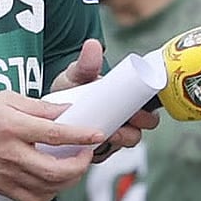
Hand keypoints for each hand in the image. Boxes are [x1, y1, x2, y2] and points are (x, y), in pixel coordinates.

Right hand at [0, 91, 104, 200]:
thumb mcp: (6, 98)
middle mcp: (11, 152)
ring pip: (47, 187)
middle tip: (86, 154)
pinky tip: (53, 183)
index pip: (55, 134)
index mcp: (13, 126)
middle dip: (80, 165)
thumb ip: (38, 106)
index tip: (96, 134)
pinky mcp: (2, 186)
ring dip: (68, 180)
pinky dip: (49, 194)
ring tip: (73, 167)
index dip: (81, 136)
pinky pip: (32, 199)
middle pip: (55, 169)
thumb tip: (65, 111)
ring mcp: (6, 172)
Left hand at [49, 38, 160, 163]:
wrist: (53, 97)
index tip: (137, 114)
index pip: (147, 116)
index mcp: (125, 105)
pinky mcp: (92, 148)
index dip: (146, 118)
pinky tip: (90, 147)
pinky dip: (98, 152)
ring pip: (118, 147)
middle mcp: (120, 123)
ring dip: (113, 144)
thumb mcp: (79, 73)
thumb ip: (87, 62)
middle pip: (135, 135)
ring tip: (104, 135)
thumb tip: (94, 45)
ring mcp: (107, 137)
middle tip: (120, 126)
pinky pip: (100, 155)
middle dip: (131, 133)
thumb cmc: (74, 85)